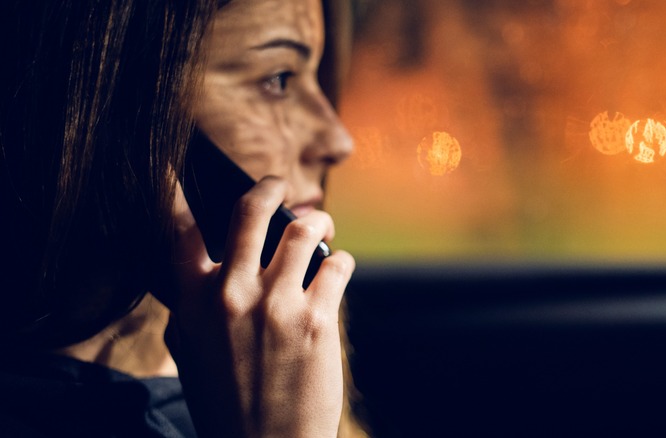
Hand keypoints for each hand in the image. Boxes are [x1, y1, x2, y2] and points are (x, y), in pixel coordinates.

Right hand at [162, 176, 354, 437]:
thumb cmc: (227, 402)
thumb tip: (204, 267)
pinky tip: (336, 270)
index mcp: (193, 303)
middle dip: (267, 187)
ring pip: (304, 230)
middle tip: (275, 185)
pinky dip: (340, 262)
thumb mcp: (191, 353)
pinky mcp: (319, 320)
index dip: (171, 192)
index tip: (172, 167)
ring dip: (317, 222)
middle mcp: (233, 295)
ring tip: (322, 228)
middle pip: (250, 211)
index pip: (177, 233)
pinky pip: (337, 265)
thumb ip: (193, 306)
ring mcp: (277, 305)